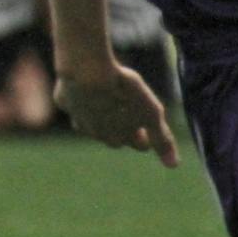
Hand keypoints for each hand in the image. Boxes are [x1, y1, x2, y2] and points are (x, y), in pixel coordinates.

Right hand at [55, 61, 178, 166]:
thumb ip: (163, 139)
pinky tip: (84, 87)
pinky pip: (73, 103)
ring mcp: (78, 117)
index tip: (148, 122)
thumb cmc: (124, 91)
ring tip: (107, 102)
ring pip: (90, 124)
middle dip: (122, 129)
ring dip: (99, 117)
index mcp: (121, 137)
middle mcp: (97, 133)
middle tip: (129, 112)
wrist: (87, 70)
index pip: (140, 144)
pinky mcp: (63, 101)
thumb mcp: (151, 113)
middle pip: (113, 137)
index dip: (146, 134)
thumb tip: (174, 166)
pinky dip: (80, 99)